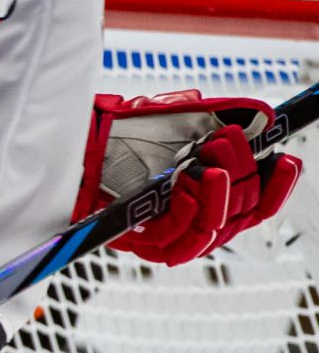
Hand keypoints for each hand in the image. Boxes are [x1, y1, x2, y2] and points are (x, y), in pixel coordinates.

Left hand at [85, 90, 301, 264]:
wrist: (65, 143)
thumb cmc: (115, 134)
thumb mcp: (165, 116)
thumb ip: (205, 114)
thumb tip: (252, 111)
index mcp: (205, 197)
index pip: (255, 202)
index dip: (276, 185)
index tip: (287, 158)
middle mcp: (190, 220)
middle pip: (240, 212)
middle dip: (241, 174)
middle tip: (226, 143)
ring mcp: (164, 234)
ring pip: (214, 229)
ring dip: (221, 195)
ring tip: (212, 166)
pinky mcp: (137, 241)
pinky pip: (176, 239)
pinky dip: (190, 212)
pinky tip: (189, 185)